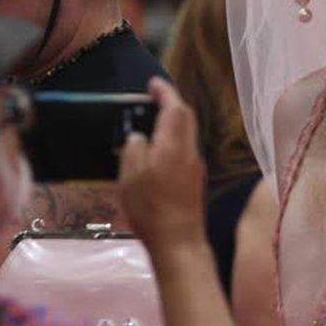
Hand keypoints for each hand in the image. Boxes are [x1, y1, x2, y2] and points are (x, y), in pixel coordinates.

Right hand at [118, 77, 205, 253]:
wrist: (178, 241)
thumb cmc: (151, 208)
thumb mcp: (131, 174)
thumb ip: (134, 147)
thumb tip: (139, 136)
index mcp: (174, 144)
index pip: (175, 107)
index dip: (165, 92)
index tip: (153, 84)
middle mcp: (189, 152)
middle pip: (185, 118)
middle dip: (171, 104)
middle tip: (152, 100)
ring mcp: (195, 167)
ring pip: (186, 135)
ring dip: (171, 124)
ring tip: (149, 124)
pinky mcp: (194, 182)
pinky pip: (183, 151)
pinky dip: (171, 142)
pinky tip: (156, 153)